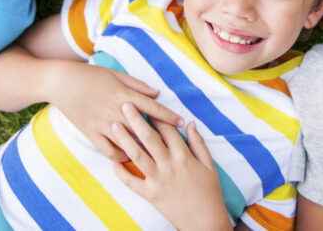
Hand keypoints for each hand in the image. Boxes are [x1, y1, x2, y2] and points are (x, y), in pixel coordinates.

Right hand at [49, 62, 182, 161]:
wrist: (61, 83)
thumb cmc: (91, 76)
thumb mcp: (116, 75)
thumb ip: (137, 86)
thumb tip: (157, 93)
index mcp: (123, 95)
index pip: (152, 108)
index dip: (168, 115)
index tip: (181, 122)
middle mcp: (115, 111)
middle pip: (143, 128)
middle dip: (160, 137)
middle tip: (174, 145)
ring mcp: (102, 124)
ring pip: (127, 143)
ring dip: (141, 150)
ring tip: (155, 156)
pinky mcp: (91, 134)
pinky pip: (109, 151)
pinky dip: (120, 156)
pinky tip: (129, 157)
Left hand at [111, 104, 231, 230]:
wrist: (204, 221)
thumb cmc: (209, 191)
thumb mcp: (209, 165)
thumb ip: (198, 143)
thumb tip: (190, 123)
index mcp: (184, 156)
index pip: (168, 130)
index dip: (156, 115)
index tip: (146, 103)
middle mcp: (169, 165)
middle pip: (149, 137)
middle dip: (136, 119)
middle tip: (125, 105)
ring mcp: (158, 180)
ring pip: (137, 155)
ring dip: (125, 139)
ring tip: (114, 125)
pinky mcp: (150, 195)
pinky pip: (132, 182)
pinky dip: (121, 172)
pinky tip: (114, 161)